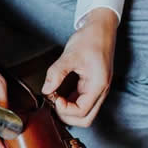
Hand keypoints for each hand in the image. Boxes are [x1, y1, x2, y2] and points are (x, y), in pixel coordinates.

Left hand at [41, 8, 117, 126]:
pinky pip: (81, 105)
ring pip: (84, 115)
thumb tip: (46, 90)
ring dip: (68, 112)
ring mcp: (97, 92)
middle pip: (85, 119)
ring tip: (56, 98)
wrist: (101, 28)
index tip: (55, 98)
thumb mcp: (71, 54)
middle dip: (67, 116)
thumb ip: (57, 73)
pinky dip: (69, 104)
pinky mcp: (91, 89)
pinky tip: (59, 95)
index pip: (82, 112)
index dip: (66, 110)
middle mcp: (100, 92)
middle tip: (54, 102)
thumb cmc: (90, 38)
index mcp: (98, 85)